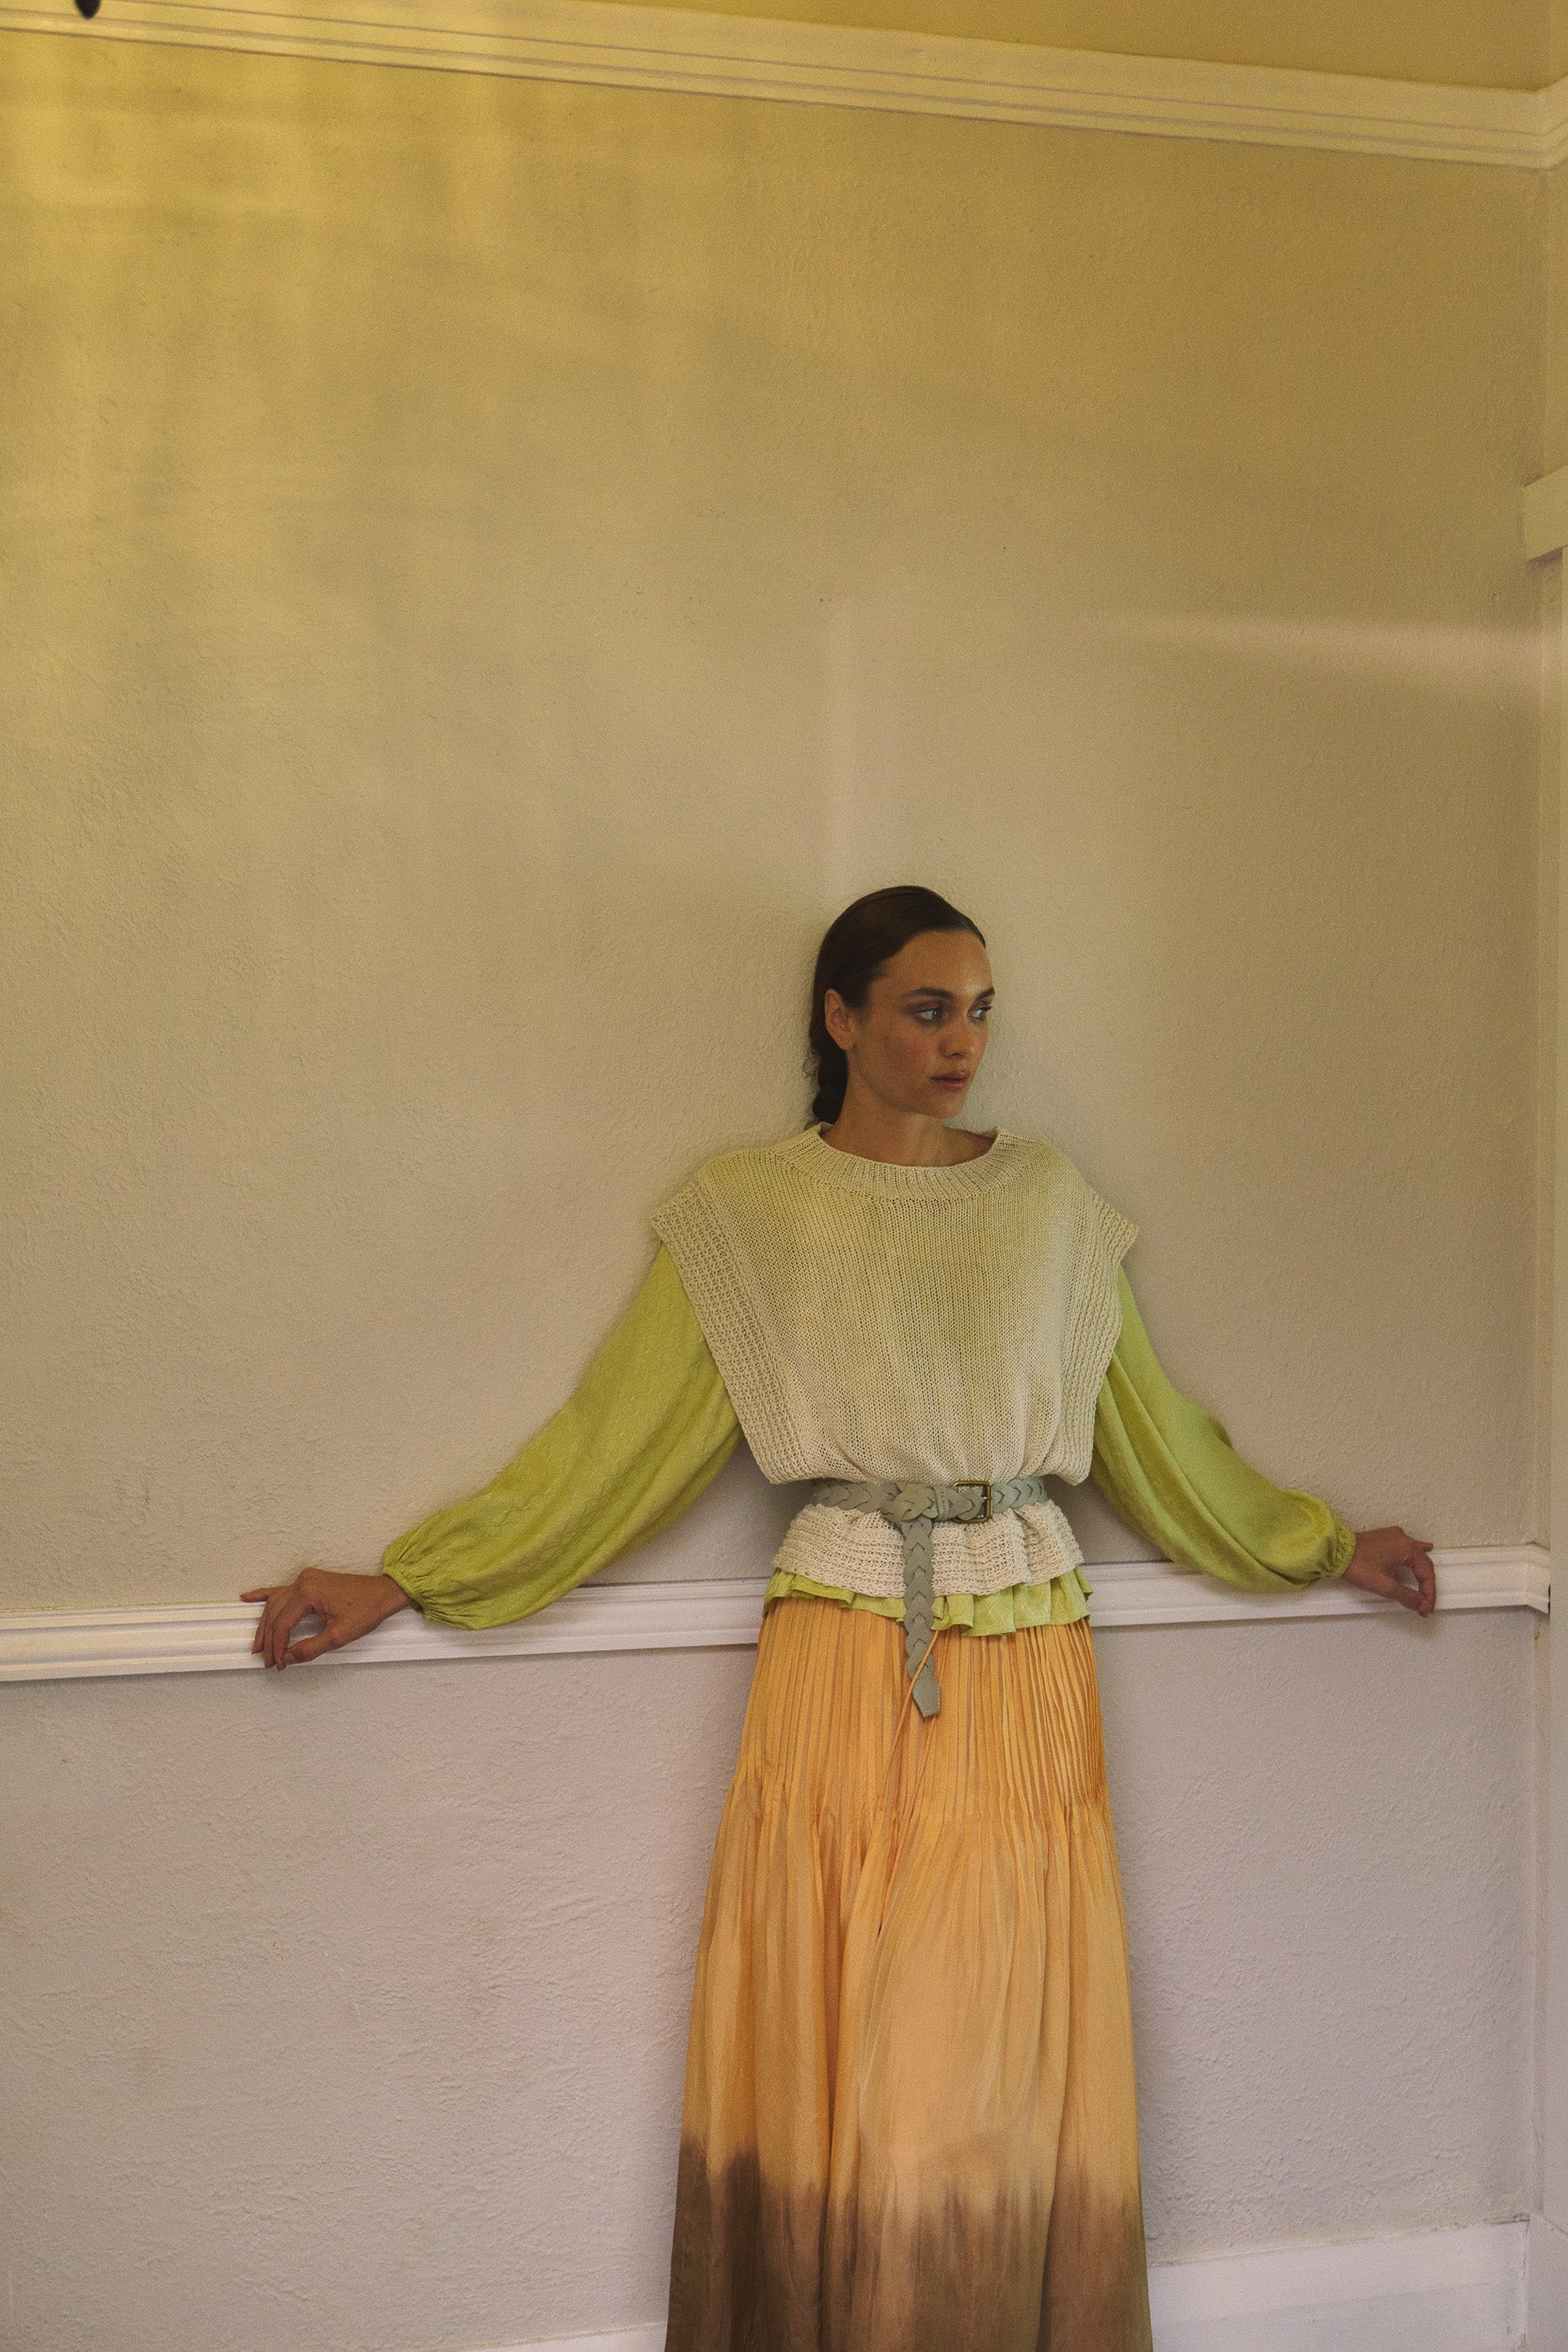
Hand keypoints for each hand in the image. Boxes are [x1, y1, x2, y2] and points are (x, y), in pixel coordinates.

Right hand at [241, 1568, 409, 1668]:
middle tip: (266, 1659)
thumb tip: (288, 1658)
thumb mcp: (339, 1636)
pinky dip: (265, 1595)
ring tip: (257, 1642)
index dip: (278, 1646)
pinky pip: (281, 1589)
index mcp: (309, 1593)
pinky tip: (248, 1597)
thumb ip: (310, 1648)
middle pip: (275, 1613)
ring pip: (276, 1603)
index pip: (283, 1624)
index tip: (278, 1663)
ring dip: (265, 1623)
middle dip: (269, 1638)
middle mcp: (304, 1582)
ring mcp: (306, 1579)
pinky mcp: (310, 1581)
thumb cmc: (367, 1609)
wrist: (384, 1593)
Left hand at [1341, 1526, 1435, 1616]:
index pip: (1426, 1574)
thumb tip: (1420, 1603)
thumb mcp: (1385, 1586)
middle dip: (1425, 1586)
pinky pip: (1405, 1546)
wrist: (1335, 1552)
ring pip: (1416, 1553)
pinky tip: (1419, 1550)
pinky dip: (1413, 1554)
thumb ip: (1406, 1596)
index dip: (1428, 1594)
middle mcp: (1402, 1539)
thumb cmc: (1356, 1563)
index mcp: (1407, 1548)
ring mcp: (1392, 1537)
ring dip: (1422, 1569)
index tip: (1425, 1607)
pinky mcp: (1383, 1538)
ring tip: (1429, 1579)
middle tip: (1424, 1603)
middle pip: (1423, 1564)